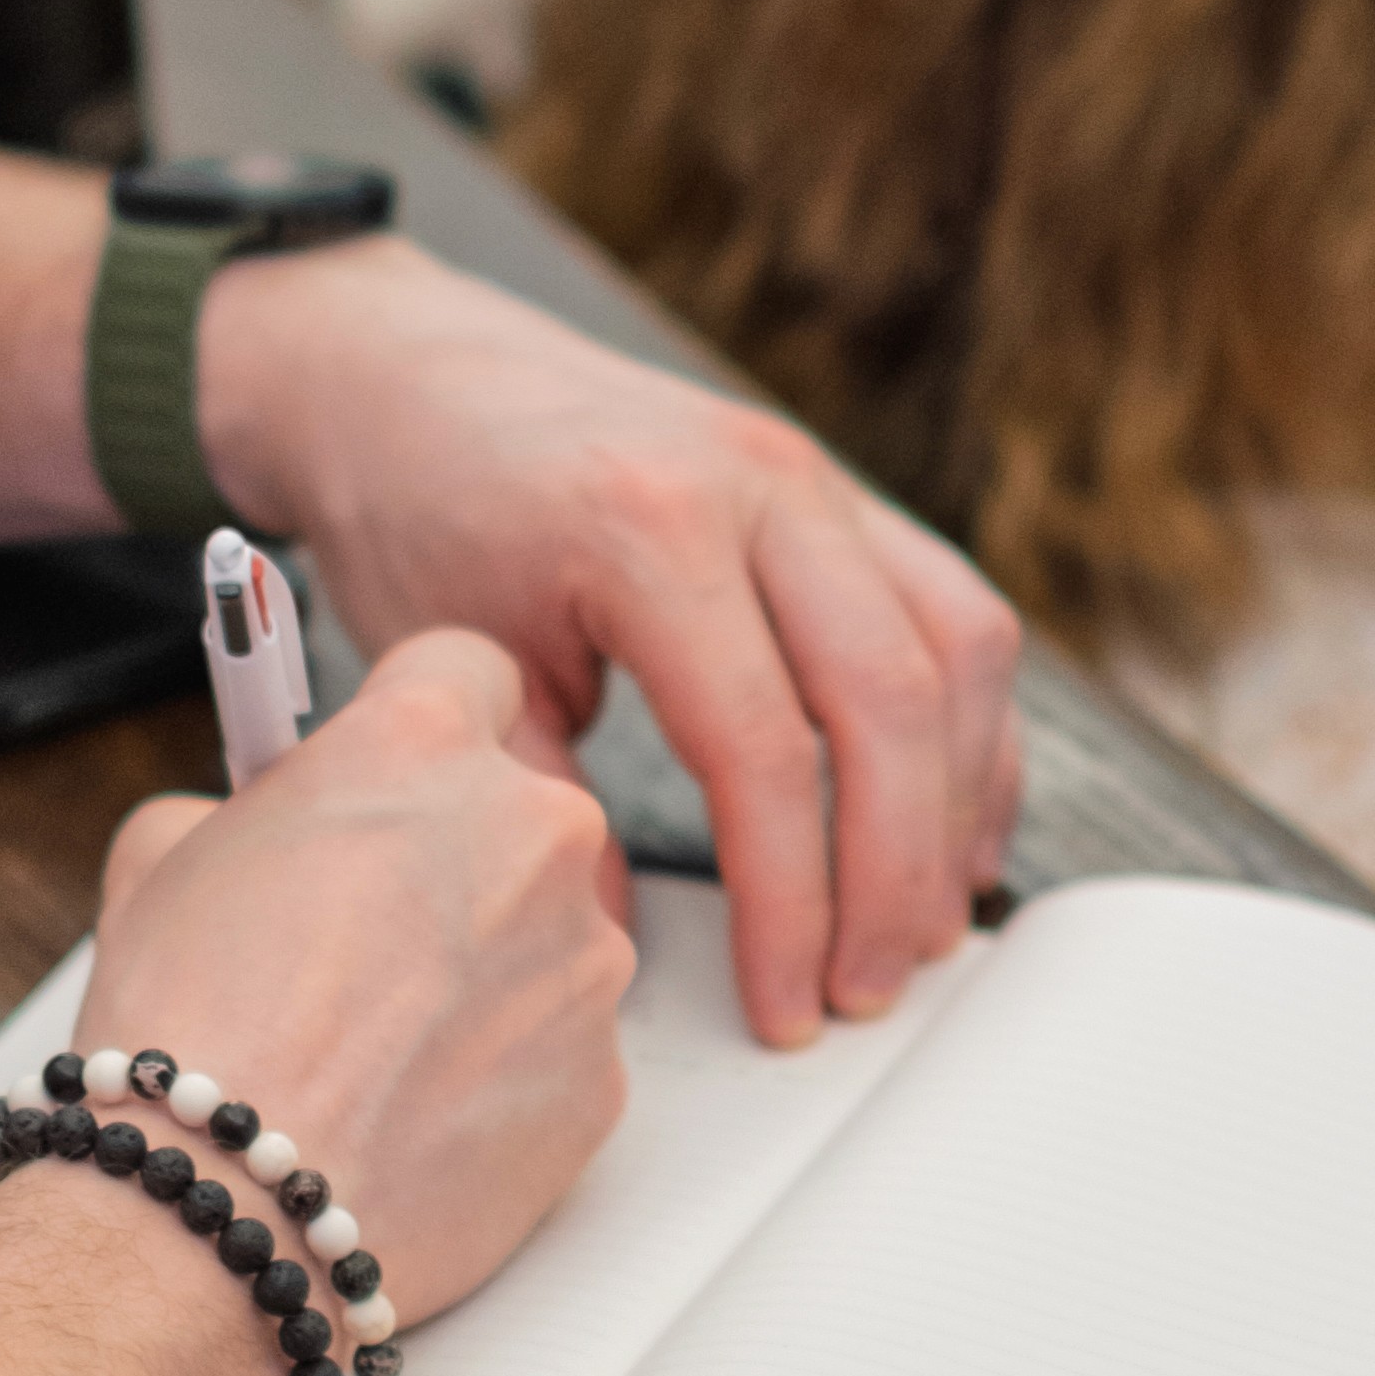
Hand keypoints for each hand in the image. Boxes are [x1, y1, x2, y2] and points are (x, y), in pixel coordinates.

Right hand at [84, 631, 632, 1331]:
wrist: (224, 1201)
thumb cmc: (188, 1029)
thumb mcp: (162, 853)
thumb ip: (245, 803)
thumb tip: (267, 819)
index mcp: (422, 743)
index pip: (469, 669)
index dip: (424, 721)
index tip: (399, 769)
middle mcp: (532, 830)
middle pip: (518, 810)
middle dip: (456, 859)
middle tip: (363, 933)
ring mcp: (586, 957)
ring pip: (548, 936)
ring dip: (485, 970)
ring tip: (375, 1045)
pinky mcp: (605, 1076)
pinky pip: (560, 1047)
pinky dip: (503, 1072)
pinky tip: (413, 1109)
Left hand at [201, 240, 1020, 1043]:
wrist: (404, 371)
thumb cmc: (416, 512)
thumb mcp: (450, 669)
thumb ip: (543, 809)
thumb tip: (619, 947)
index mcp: (645, 527)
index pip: (765, 748)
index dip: (792, 899)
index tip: (785, 1004)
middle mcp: (756, 485)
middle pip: (891, 703)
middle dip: (895, 874)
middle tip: (864, 989)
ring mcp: (811, 476)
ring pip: (958, 649)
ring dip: (955, 804)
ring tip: (917, 928)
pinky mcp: (837, 488)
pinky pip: (952, 608)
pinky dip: (970, 725)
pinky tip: (952, 821)